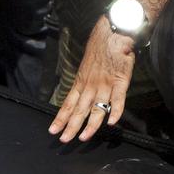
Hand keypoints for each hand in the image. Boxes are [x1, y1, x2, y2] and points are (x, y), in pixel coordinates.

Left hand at [49, 17, 135, 142]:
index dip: (61, 118)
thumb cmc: (99, 48)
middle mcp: (90, 86)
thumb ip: (84, 82)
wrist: (112, 34)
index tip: (53, 130)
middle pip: (79, 110)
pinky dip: (116, 111)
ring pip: (97, 108)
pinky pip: (118, 99)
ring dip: (90, 125)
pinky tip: (112, 123)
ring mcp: (105, 85)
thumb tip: (80, 95)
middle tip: (63, 140)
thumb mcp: (85, 66)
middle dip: (71, 126)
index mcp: (81, 82)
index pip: (68, 104)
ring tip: (83, 137)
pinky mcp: (120, 82)